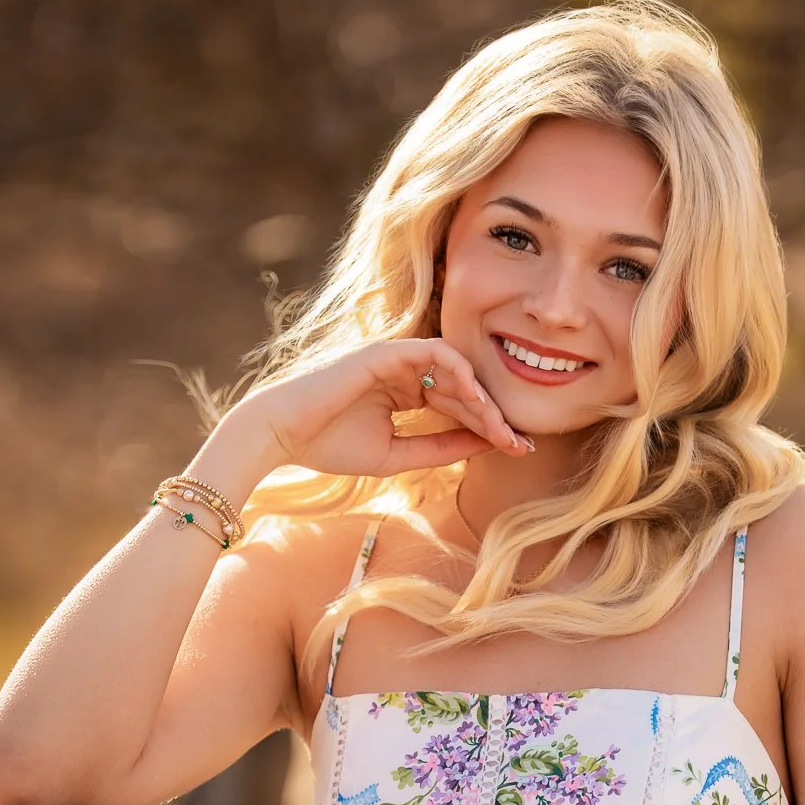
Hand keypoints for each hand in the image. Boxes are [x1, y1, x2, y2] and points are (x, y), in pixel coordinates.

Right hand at [220, 337, 529, 475]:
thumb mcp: (397, 454)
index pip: (459, 406)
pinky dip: (461, 373)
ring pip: (457, 370)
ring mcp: (397, 358)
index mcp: (407, 393)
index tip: (517, 450)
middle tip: (522, 442)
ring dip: (483, 398)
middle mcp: (406, 372)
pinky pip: (436, 353)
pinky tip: (479, 401)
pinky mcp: (387, 350)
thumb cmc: (330, 445)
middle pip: (464, 389)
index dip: (489, 428)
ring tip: (503, 427)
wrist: (282, 434)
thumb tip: (484, 445)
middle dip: (495, 417)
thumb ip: (439, 447)